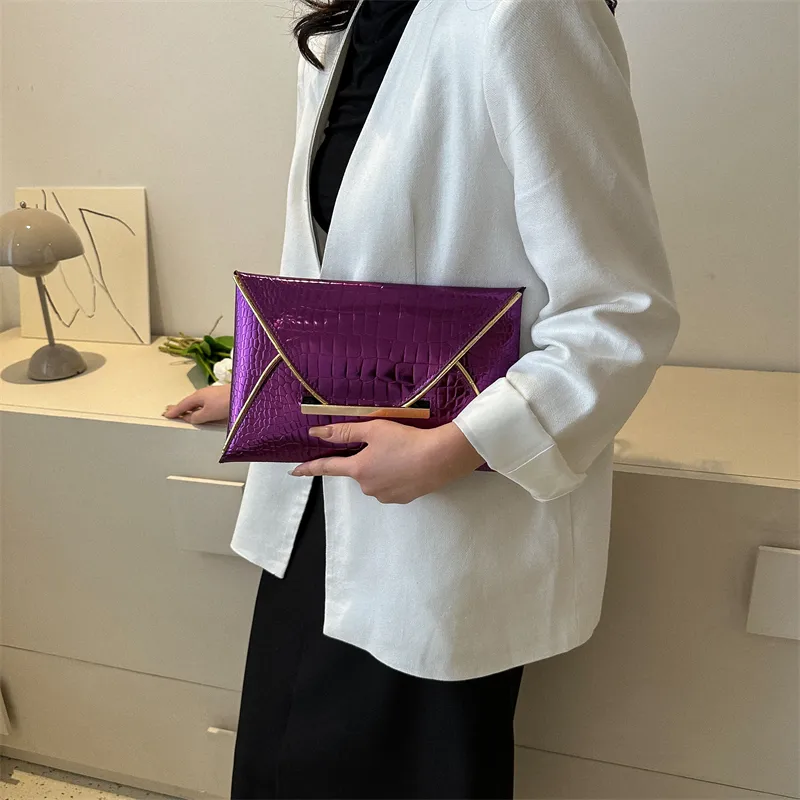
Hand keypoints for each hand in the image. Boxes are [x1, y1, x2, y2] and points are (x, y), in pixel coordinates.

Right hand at [162, 384, 230, 424]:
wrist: (244, 395)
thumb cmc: (226, 402)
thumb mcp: (208, 414)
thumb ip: (197, 417)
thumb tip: (190, 418)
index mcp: (198, 396)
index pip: (183, 405)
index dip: (174, 411)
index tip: (166, 414)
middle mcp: (204, 394)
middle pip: (189, 402)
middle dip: (180, 408)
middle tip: (171, 411)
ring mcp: (212, 395)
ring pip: (197, 403)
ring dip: (190, 408)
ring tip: (184, 413)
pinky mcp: (220, 397)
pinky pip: (205, 403)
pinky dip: (199, 408)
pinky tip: (201, 412)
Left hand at [289, 420, 484, 503]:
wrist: (441, 458)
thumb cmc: (407, 440)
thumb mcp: (374, 429)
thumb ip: (344, 431)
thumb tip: (317, 433)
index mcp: (358, 469)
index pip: (327, 468)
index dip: (309, 468)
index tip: (294, 471)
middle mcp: (368, 486)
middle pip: (357, 470)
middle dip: (365, 458)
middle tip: (385, 444)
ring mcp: (385, 495)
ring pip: (375, 478)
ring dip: (382, 467)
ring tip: (401, 453)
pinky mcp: (402, 498)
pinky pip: (391, 485)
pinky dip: (395, 475)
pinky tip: (409, 464)